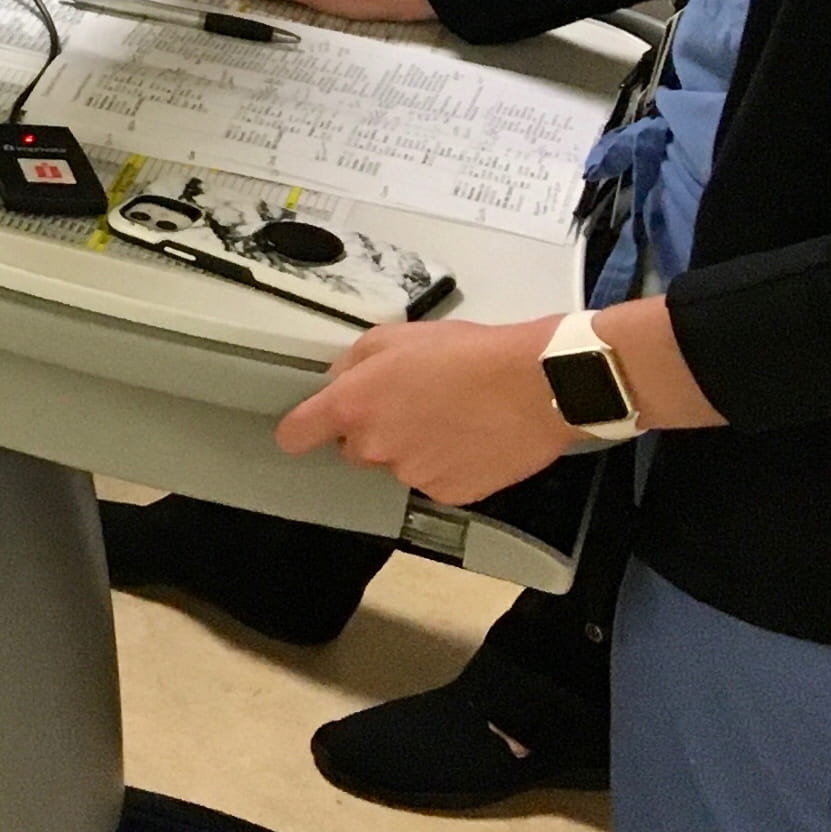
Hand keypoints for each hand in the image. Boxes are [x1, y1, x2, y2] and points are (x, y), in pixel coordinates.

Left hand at [275, 316, 574, 507]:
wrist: (533, 386)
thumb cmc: (465, 353)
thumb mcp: (395, 336)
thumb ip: (354, 362)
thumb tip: (336, 381)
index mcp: (353, 406)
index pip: (297, 435)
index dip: (299, 431)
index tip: (306, 429)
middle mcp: (375, 448)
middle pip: (354, 450)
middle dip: (372, 432)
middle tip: (409, 405)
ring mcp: (412, 476)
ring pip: (397, 466)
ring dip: (412, 448)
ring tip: (450, 417)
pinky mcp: (449, 495)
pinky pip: (434, 481)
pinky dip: (446, 466)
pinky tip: (470, 439)